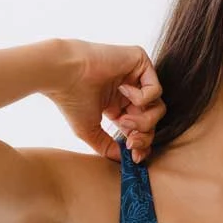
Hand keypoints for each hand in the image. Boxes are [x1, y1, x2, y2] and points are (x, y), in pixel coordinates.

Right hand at [43, 39, 164, 162]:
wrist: (63, 75)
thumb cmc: (71, 101)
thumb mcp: (90, 132)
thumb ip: (108, 147)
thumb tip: (125, 160)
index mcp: (118, 106)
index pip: (141, 128)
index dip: (142, 144)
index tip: (134, 156)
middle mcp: (129, 92)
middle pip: (153, 121)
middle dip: (145, 136)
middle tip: (131, 143)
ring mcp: (135, 76)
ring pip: (158, 107)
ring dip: (144, 121)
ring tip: (124, 120)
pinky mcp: (140, 61)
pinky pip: (156, 89)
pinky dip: (142, 97)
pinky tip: (122, 90)